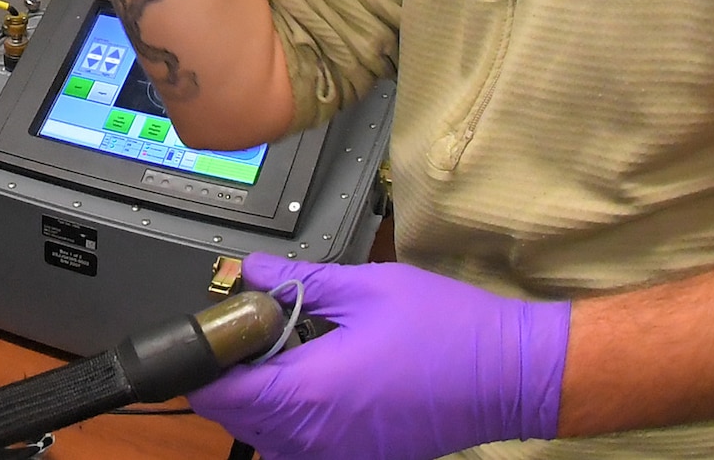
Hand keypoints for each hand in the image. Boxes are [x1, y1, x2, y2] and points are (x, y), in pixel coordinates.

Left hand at [187, 252, 570, 459]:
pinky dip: (294, 419)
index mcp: (309, 392)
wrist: (510, 375)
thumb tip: (252, 272)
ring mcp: (340, 455)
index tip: (208, 332)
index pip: (222, 394)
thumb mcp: (364, 287)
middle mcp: (317, 436)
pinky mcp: (361, 459)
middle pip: (239, 419)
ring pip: (269, 438)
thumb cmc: (446, 331)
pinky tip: (316, 379)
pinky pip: (304, 448)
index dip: (203, 363)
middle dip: (232, 377)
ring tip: (283, 351)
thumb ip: (298, 281)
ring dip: (262, 401)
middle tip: (248, 329)